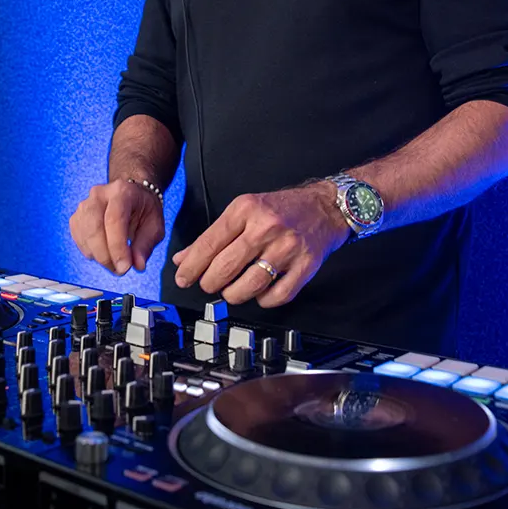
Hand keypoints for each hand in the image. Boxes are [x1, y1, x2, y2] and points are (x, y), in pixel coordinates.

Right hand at [70, 178, 163, 275]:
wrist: (132, 196)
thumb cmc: (144, 209)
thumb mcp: (155, 226)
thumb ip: (146, 245)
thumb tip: (138, 265)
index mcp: (122, 192)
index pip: (114, 220)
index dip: (117, 247)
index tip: (124, 267)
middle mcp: (99, 195)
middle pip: (94, 228)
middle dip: (106, 256)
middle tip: (120, 270)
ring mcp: (85, 205)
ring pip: (84, 236)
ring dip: (98, 256)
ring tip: (114, 263)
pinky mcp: (76, 217)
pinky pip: (78, 240)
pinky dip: (90, 252)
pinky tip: (103, 254)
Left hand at [172, 184, 349, 306]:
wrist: (325, 207)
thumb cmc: (281, 209)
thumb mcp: (244, 211)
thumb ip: (212, 236)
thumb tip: (182, 259)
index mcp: (246, 209)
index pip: (209, 244)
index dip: (191, 266)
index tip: (182, 279)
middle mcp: (265, 227)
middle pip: (224, 268)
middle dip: (209, 283)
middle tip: (209, 284)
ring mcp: (286, 248)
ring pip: (247, 287)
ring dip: (233, 295)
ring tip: (231, 290)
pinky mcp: (305, 267)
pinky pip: (275, 297)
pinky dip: (263, 300)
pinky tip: (260, 291)